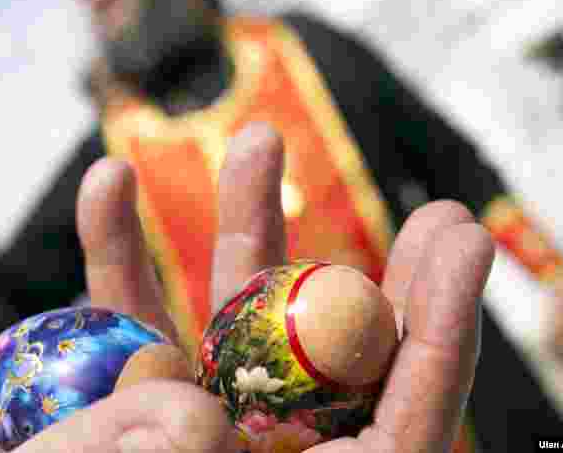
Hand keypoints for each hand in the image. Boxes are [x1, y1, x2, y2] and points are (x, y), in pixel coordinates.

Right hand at [0, 123, 494, 452]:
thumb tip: (201, 418)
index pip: (383, 444)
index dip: (433, 351)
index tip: (460, 247)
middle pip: (329, 381)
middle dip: (381, 291)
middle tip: (436, 212)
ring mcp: (166, 432)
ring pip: (226, 328)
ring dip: (238, 232)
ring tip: (253, 139)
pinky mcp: (102, 397)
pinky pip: (120, 319)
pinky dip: (112, 252)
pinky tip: (106, 183)